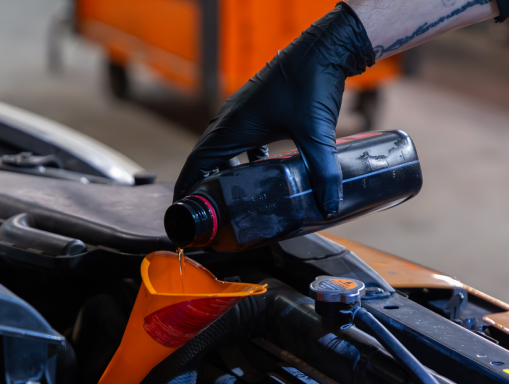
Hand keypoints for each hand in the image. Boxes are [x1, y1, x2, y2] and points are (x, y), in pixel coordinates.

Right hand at [173, 2, 373, 215]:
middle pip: (207, 158)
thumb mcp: (316, 133)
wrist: (324, 47)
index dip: (187, 186)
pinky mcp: (259, 109)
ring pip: (224, 148)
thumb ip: (321, 172)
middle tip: (207, 212)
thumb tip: (327, 206)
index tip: (182, 208)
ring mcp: (244, 112)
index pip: (197, 162)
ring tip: (231, 196)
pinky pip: (242, 139)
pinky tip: (260, 171)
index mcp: (232, 126)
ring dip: (224, 172)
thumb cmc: (311, 81)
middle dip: (204, 185)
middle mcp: (231, 119)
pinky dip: (244, 159)